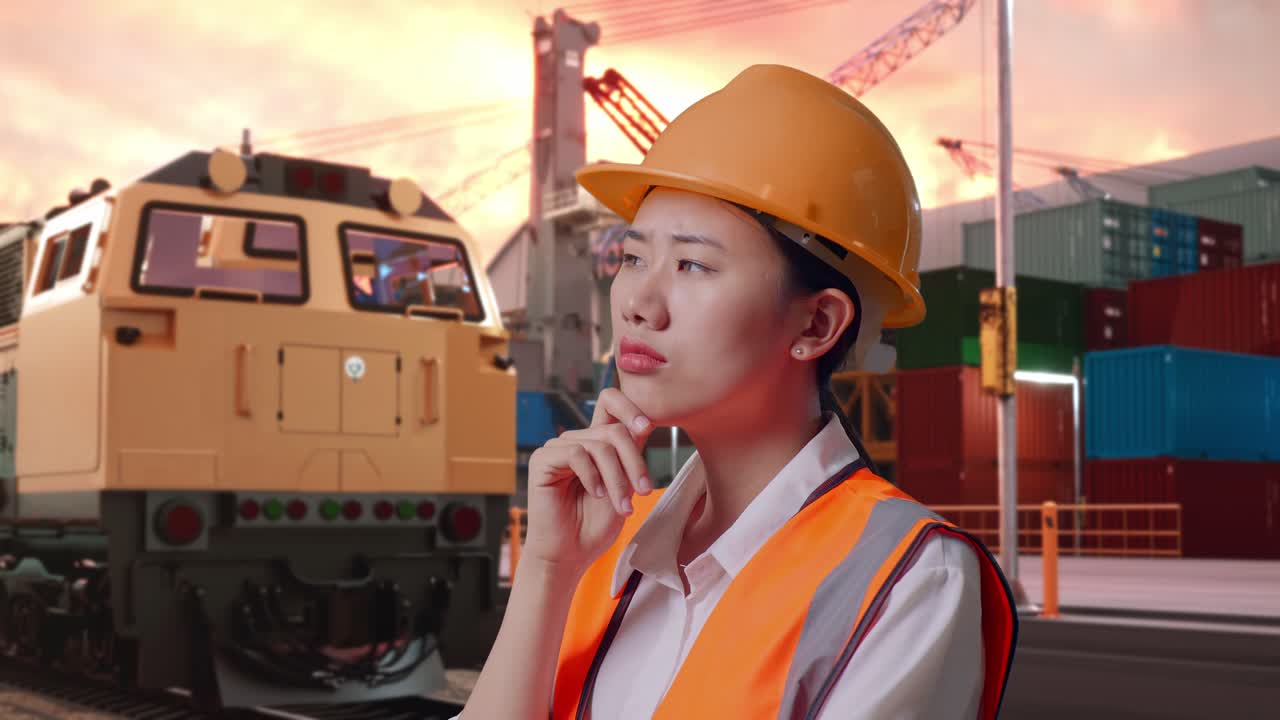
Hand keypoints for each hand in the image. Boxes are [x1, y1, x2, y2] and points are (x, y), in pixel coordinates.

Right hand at [522, 388, 655, 580]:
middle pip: (614, 430)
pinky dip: (592, 476)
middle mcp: (576, 440)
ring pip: (600, 445)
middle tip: (643, 492)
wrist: (570, 555)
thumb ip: (630, 454)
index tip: (647, 428)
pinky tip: (596, 494)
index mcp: (595, 442)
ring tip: (622, 506)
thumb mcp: (624, 486)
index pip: (609, 402)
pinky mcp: (542, 460)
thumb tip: (644, 423)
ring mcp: (557, 448)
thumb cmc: (595, 525)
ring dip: (617, 478)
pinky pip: (576, 454)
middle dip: (634, 462)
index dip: (629, 406)